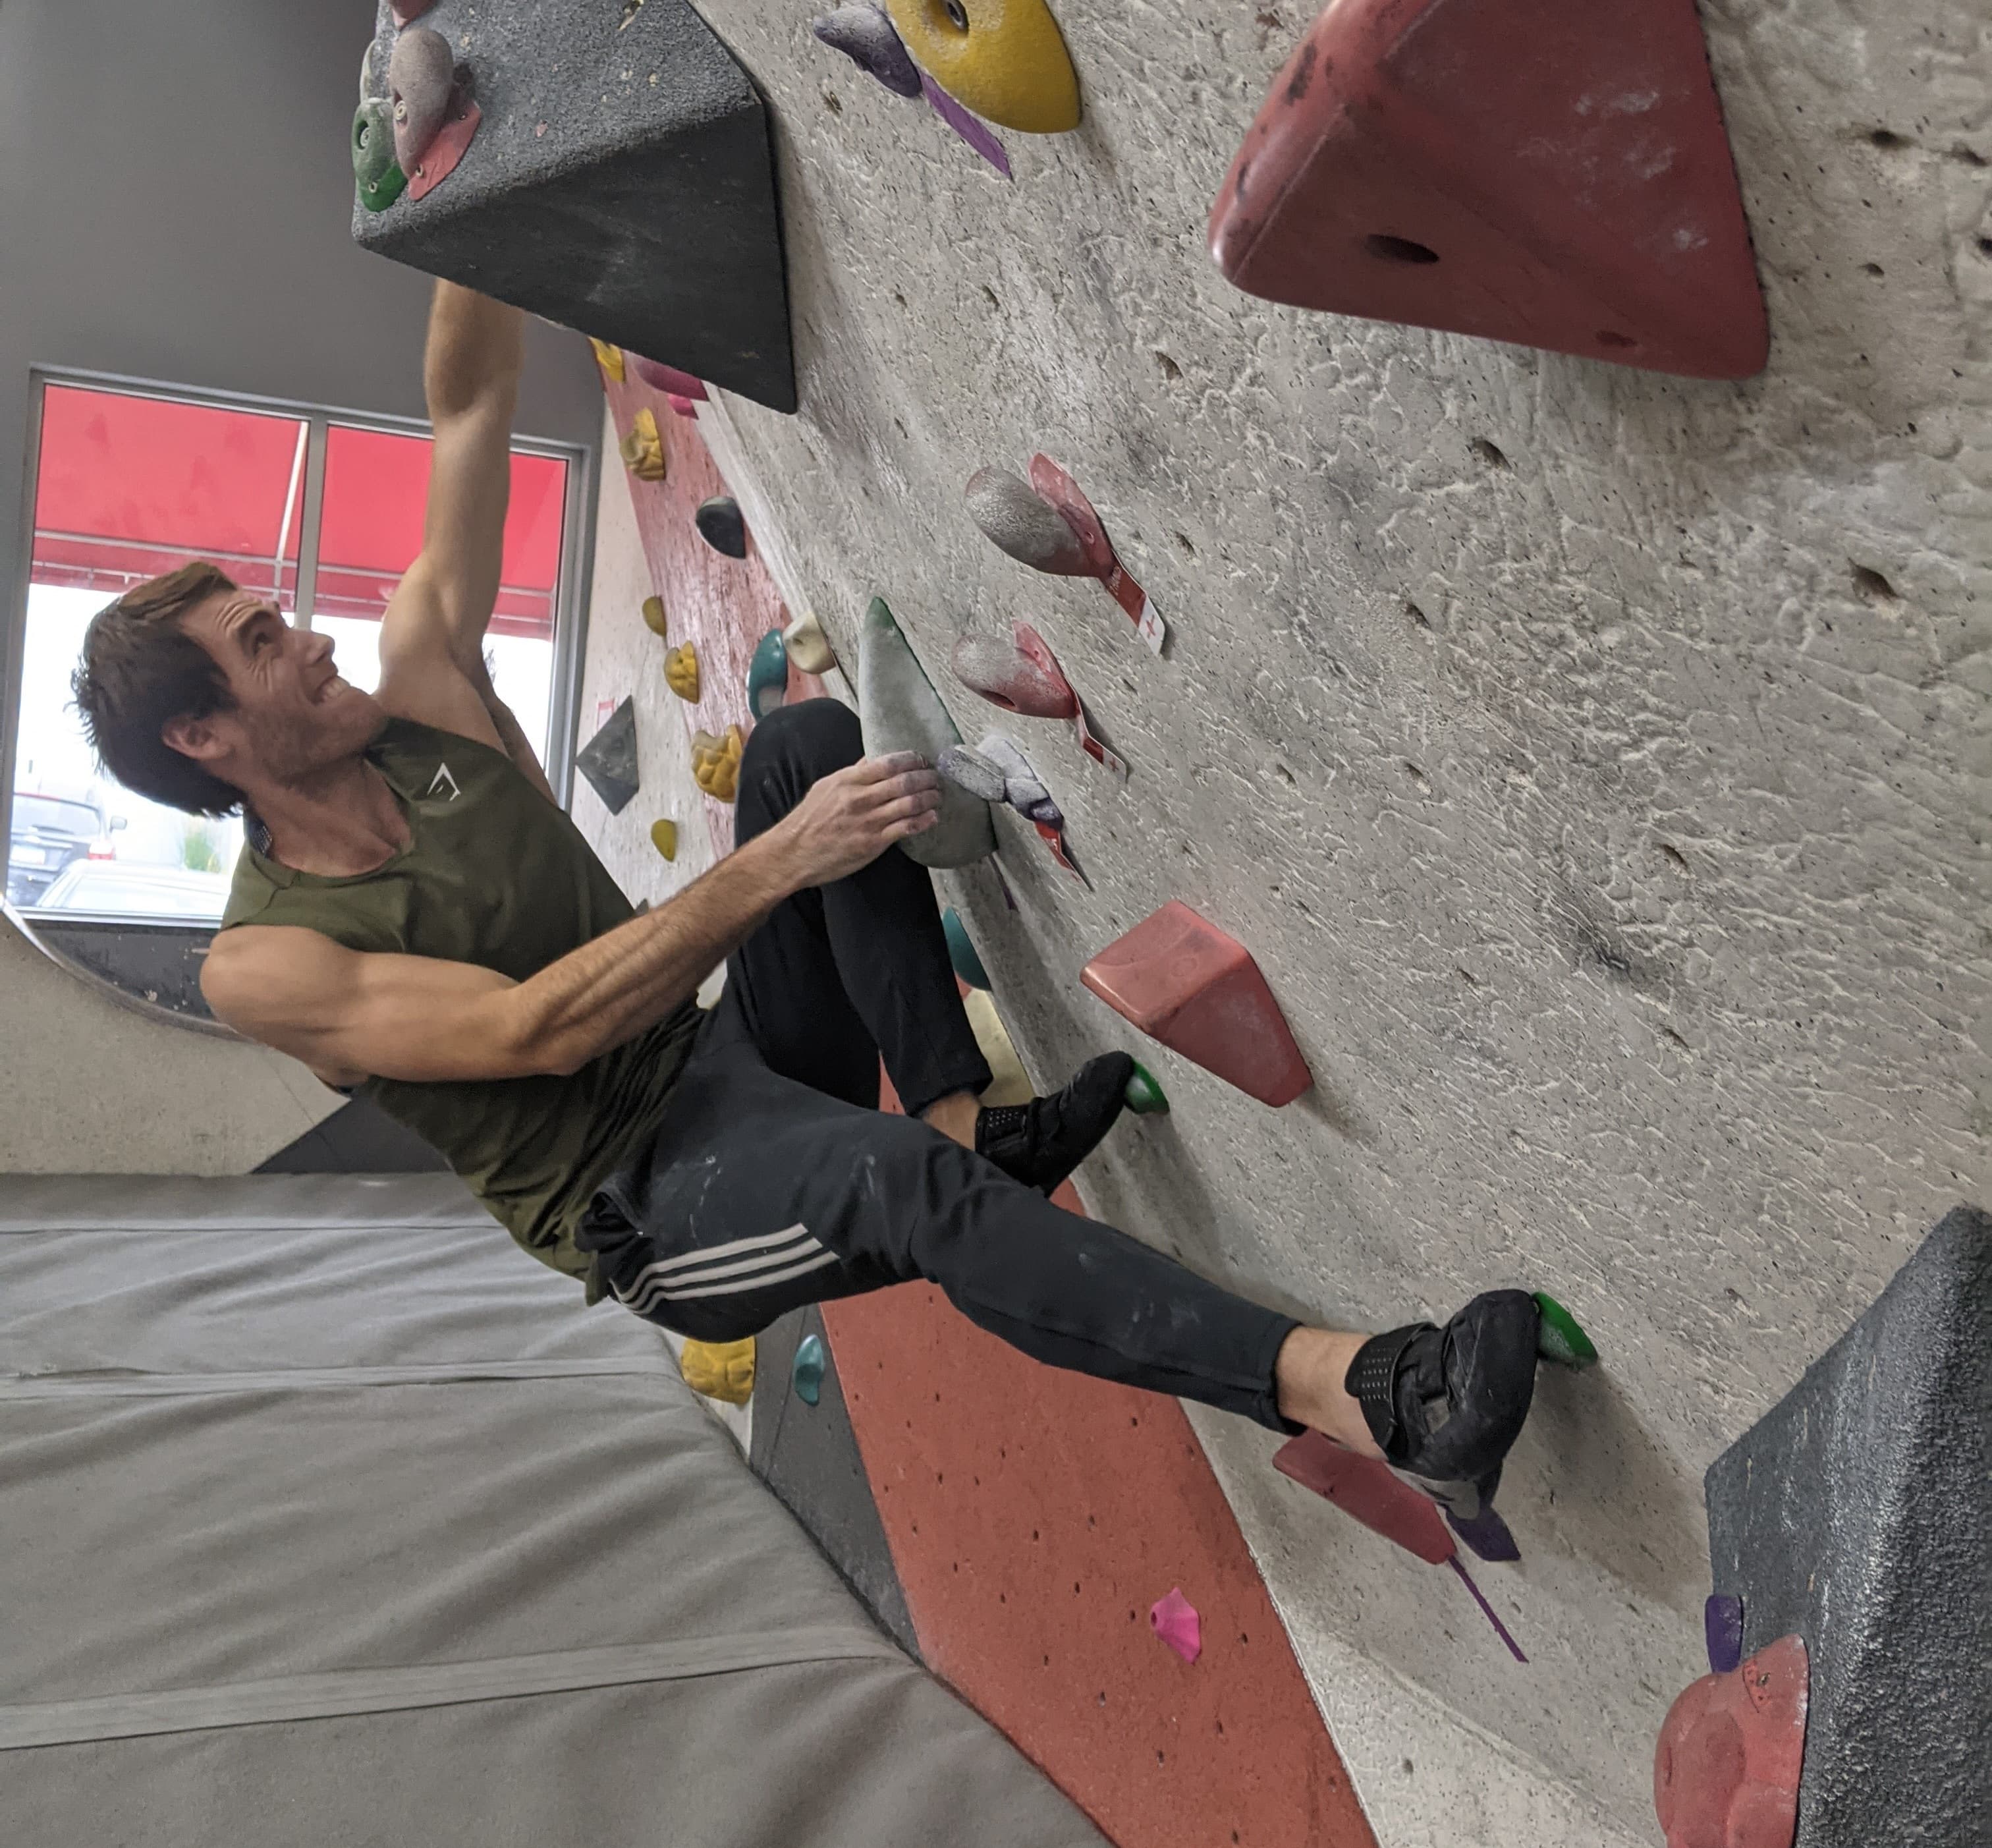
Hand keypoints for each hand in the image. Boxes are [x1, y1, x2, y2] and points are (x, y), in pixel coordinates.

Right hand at [772, 752, 941, 885]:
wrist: (793, 853)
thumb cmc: (808, 821)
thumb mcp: (826, 788)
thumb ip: (852, 773)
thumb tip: (872, 758)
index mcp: (848, 781)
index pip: (888, 763)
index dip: (912, 759)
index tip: (922, 760)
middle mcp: (860, 798)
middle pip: (904, 782)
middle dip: (926, 778)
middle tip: (936, 777)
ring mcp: (868, 821)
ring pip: (910, 804)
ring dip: (930, 798)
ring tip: (938, 795)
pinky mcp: (873, 843)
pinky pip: (906, 828)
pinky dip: (924, 821)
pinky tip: (932, 817)